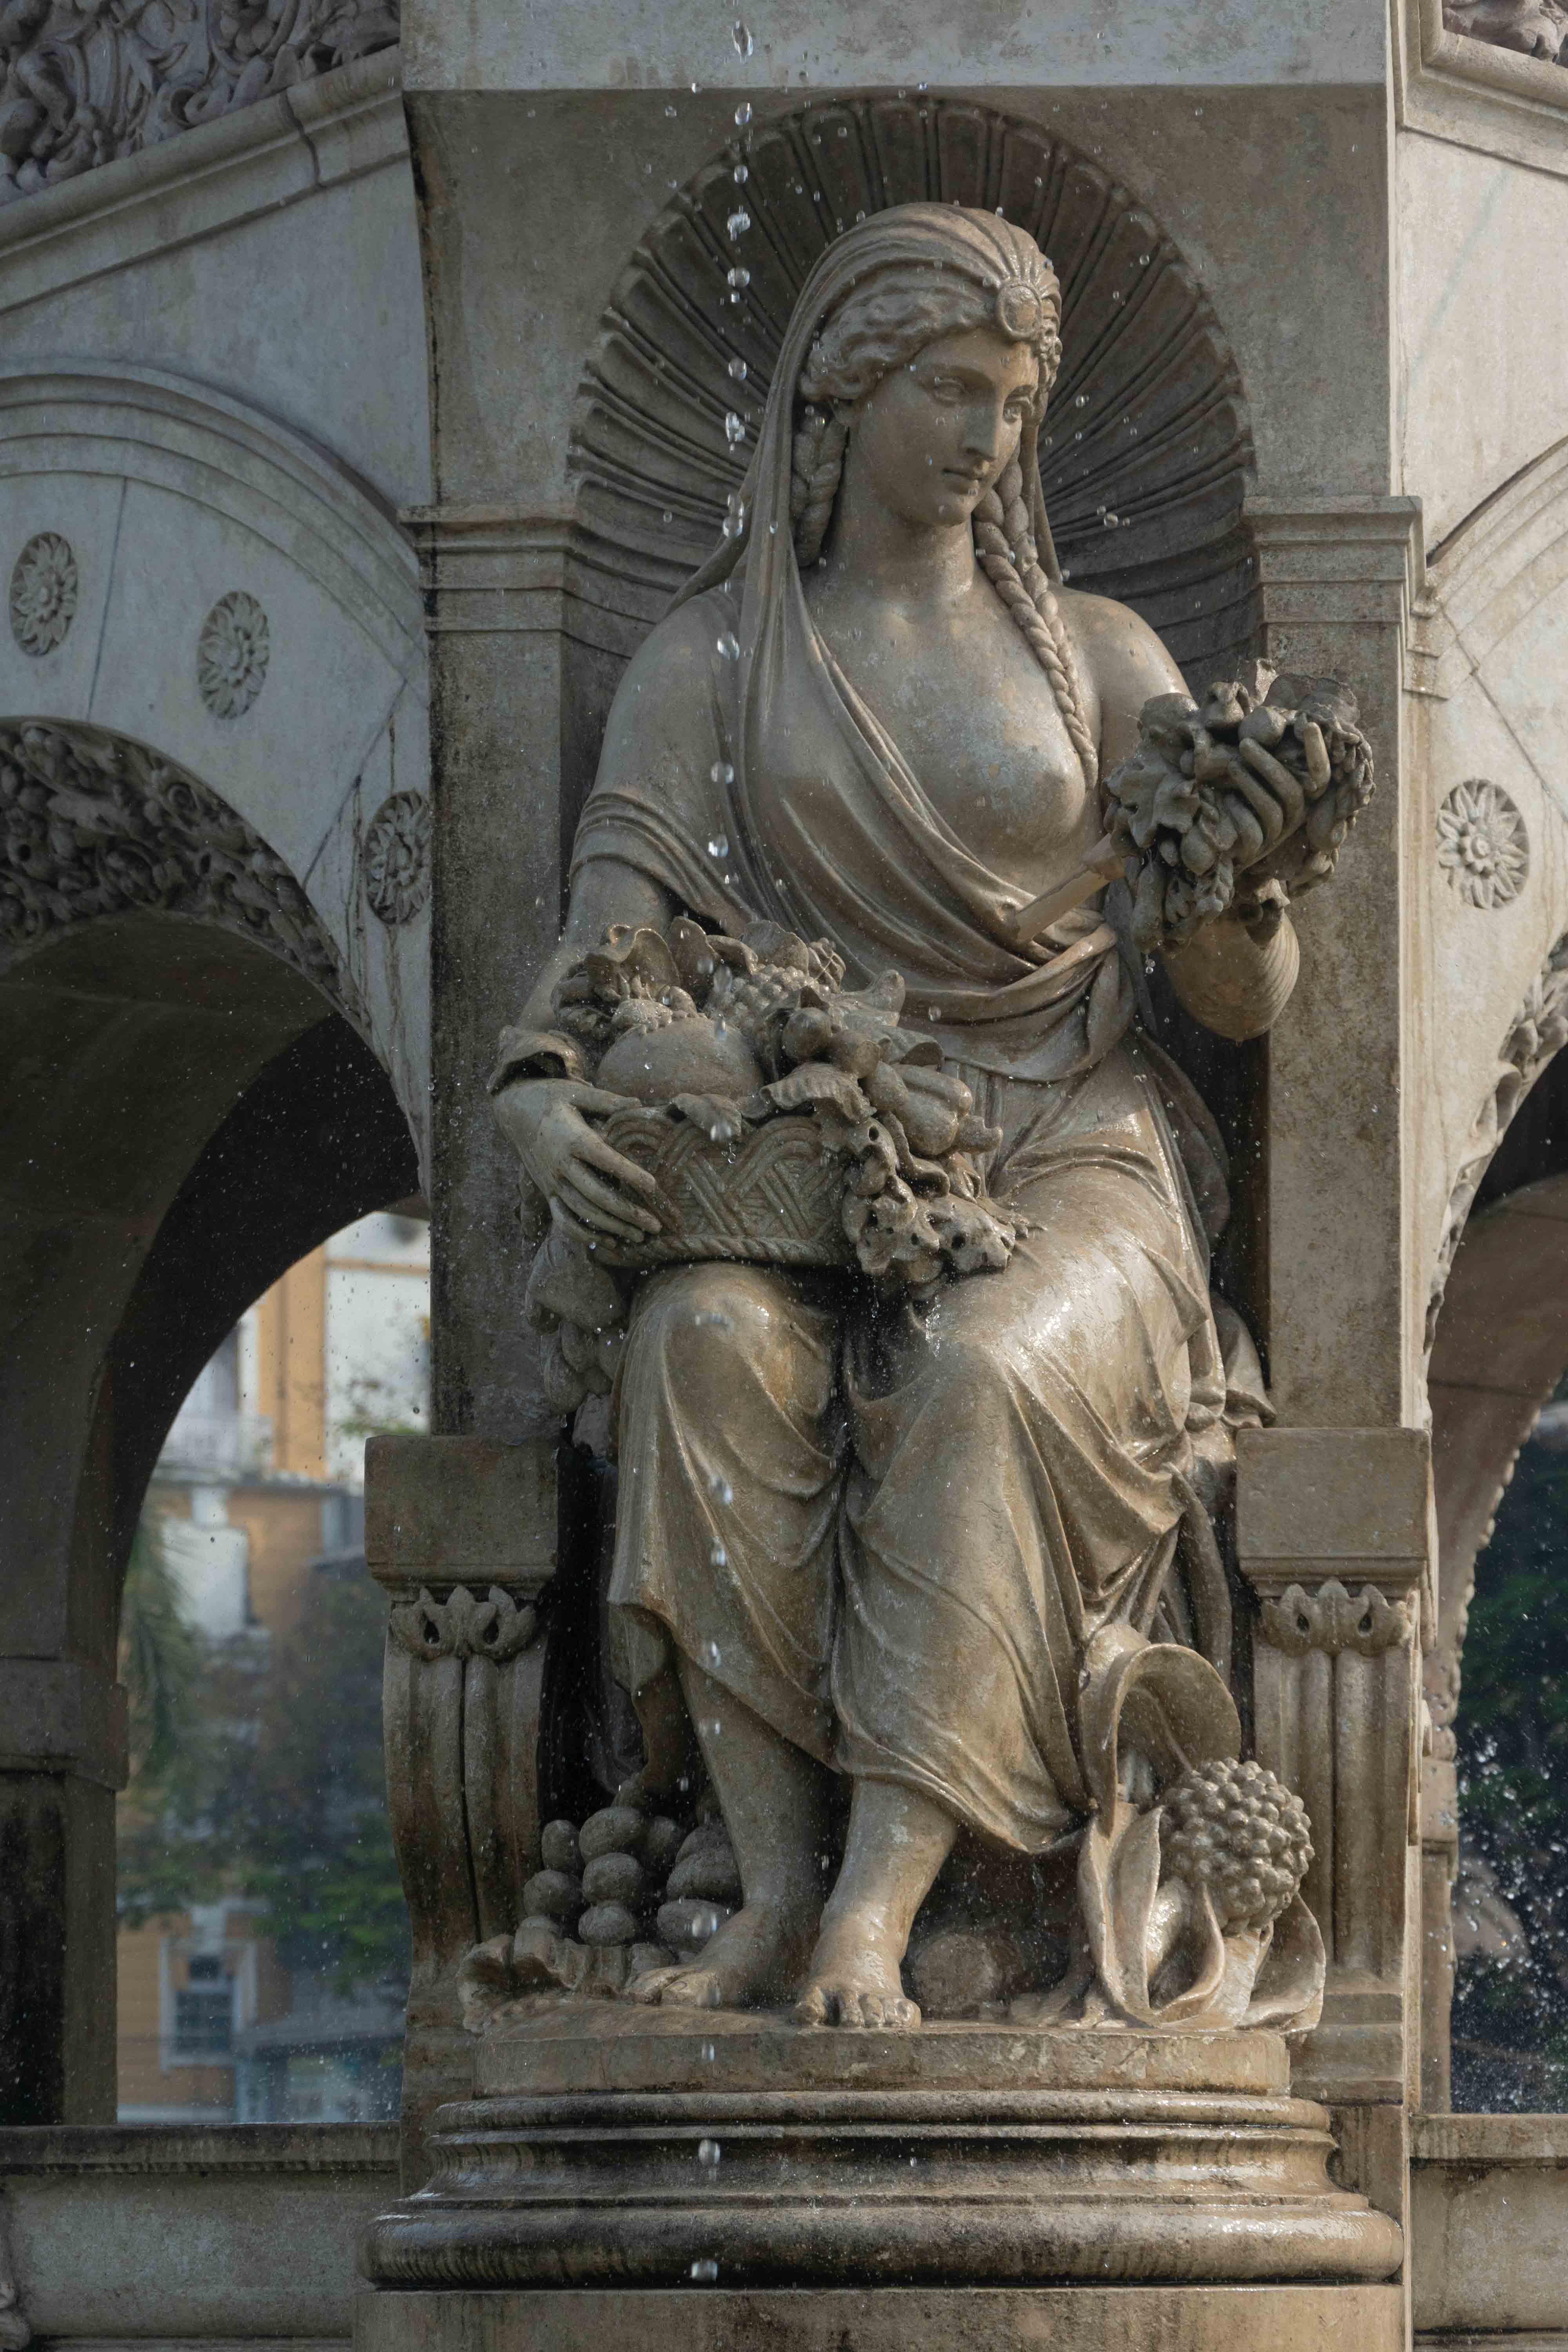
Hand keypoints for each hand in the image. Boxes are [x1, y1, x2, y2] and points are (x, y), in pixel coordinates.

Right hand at [492, 1078, 660, 1246]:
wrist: (516, 1111)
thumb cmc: (553, 1099)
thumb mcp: (577, 1093)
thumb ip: (608, 1101)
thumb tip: (638, 1104)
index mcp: (570, 1137)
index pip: (602, 1158)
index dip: (628, 1173)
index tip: (653, 1186)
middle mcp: (559, 1164)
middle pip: (595, 1194)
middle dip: (627, 1213)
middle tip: (655, 1225)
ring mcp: (552, 1182)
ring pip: (583, 1212)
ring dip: (612, 1228)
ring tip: (641, 1236)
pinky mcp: (547, 1193)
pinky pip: (564, 1220)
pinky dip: (585, 1235)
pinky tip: (610, 1242)